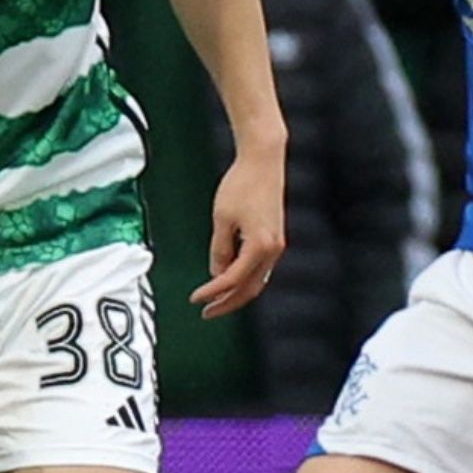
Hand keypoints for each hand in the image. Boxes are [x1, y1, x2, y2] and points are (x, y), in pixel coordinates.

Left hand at [193, 146, 285, 317]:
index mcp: (260, 246)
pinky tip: (231, 276)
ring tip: (217, 299)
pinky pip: (261, 266)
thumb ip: (219, 250)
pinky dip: (246, 277)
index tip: (195, 299)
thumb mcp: (222, 219)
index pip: (232, 279)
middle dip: (228, 302)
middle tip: (207, 312)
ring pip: (258, 279)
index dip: (212, 292)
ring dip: (238, 292)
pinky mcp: (275, 236)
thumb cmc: (242, 185)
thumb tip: (217, 272)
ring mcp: (277, 243)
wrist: (263, 160)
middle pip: (251, 288)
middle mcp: (273, 249)